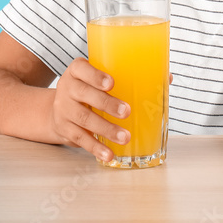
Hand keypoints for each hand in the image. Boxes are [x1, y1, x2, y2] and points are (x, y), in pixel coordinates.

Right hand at [49, 62, 172, 162]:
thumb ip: (128, 76)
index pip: (82, 69)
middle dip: (107, 104)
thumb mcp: (99, 78)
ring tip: (125, 137)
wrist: (56, 109)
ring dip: (106, 129)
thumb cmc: (89, 89)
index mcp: (77, 71)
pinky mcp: (64, 129)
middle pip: (84, 94)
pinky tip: (108, 154)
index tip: (112, 83)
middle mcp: (67, 88)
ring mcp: (63, 109)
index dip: (95, 75)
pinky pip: (80, 139)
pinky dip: (96, 148)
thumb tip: (166, 77)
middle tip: (127, 111)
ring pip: (84, 118)